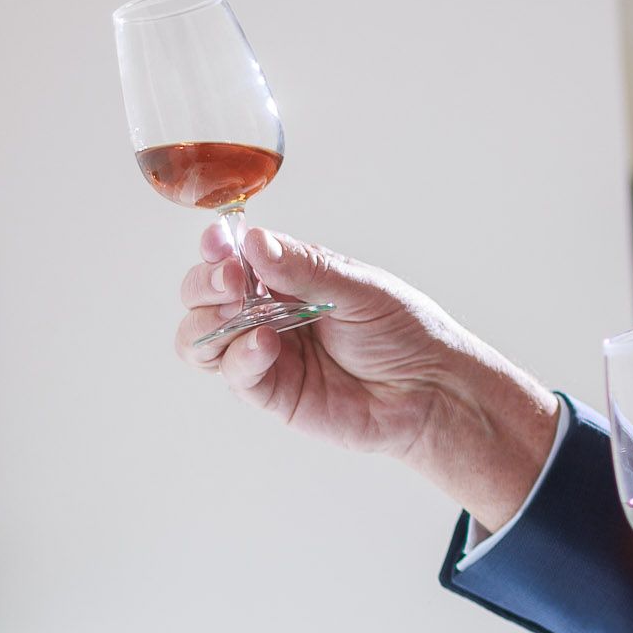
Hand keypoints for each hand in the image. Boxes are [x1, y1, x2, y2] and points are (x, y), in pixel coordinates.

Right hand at [177, 224, 556, 526]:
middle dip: (206, 282)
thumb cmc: (405, 331)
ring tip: (241, 311)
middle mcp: (267, 311)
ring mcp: (264, 353)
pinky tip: (265, 344)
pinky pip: (233, 373)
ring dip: (210, 321)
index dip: (217, 247)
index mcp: (288, 276)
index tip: (219, 242)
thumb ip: (305, 268)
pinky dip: (239, 356)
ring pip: (200, 336)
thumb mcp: (360, 288)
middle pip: (203, 293)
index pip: (233, 255)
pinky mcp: (271, 392)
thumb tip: (253, 240)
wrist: (432, 390)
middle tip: (231, 279)